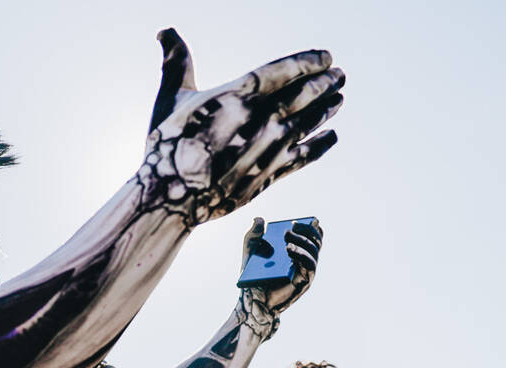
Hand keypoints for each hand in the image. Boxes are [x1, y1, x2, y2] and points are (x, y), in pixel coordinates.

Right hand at [139, 29, 343, 225]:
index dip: (309, 61)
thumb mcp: (171, 99)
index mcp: (238, 94)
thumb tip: (166, 31)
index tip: (325, 56)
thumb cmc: (168, 146)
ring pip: (310, 121)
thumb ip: (177, 62)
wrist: (171, 198)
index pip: (286, 69)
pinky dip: (322, 144)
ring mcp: (270, 147)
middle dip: (325, 82)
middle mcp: (261, 118)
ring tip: (339, 98)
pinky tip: (332, 135)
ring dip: (328, 108)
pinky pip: (306, 155)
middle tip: (338, 74)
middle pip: (305, 94)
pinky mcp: (271, 174)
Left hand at [237, 217, 321, 335]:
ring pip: (314, 252)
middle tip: (292, 226)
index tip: (300, 220)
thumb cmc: (254, 274)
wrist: (252, 299)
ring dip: (303, 241)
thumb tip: (259, 219)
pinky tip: (289, 249)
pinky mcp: (304, 282)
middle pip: (316, 241)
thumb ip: (253, 234)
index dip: (312, 227)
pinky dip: (301, 255)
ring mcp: (306, 271)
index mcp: (298, 250)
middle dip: (306, 230)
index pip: (313, 236)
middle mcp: (305, 260)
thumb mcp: (250, 250)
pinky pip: (308, 266)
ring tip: (287, 236)